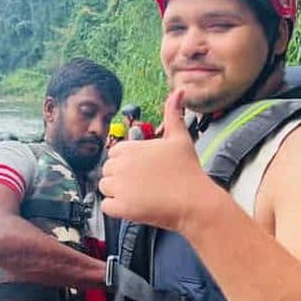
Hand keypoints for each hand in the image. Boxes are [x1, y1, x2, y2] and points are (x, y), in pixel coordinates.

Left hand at [100, 89, 215, 232]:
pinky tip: (135, 206)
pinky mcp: (121, 208)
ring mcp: (119, 187)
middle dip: (121, 178)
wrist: (195, 202)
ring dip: (118, 193)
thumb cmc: (188, 171)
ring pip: (105, 188)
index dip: (127, 162)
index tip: (143, 169)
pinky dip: (118, 209)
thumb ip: (173, 113)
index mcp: (130, 148)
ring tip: (141, 195)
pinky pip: (106, 207)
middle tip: (144, 184)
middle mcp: (121, 166)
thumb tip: (178, 91)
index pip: (114, 154)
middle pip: (108, 171)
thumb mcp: (180, 137)